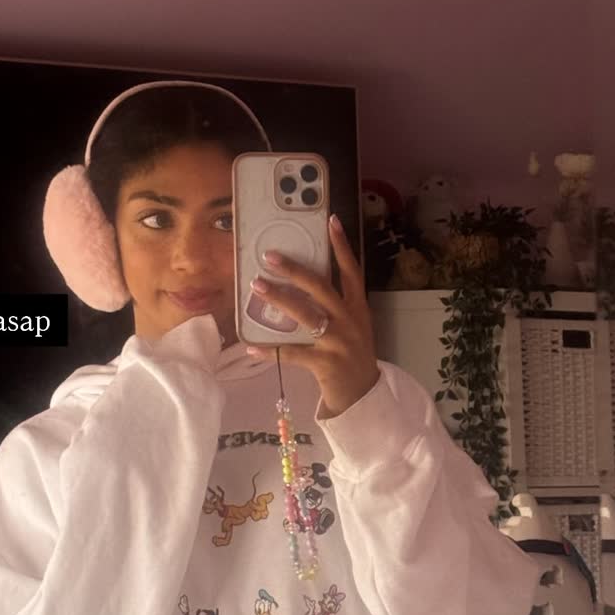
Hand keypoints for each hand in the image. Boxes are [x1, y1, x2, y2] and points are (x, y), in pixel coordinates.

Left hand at [245, 216, 380, 418]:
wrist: (364, 394)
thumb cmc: (352, 353)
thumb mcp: (353, 324)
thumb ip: (334, 304)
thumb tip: (300, 281)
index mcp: (357, 307)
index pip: (351, 270)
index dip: (342, 246)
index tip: (331, 220)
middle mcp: (349, 320)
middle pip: (321, 288)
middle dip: (294, 270)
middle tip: (270, 256)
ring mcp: (337, 341)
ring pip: (305, 315)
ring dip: (278, 299)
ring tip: (256, 286)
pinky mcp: (325, 363)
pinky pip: (292, 353)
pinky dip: (270, 350)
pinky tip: (251, 345)